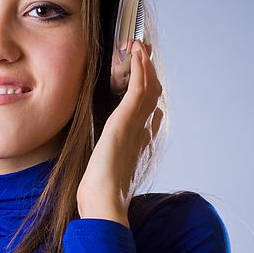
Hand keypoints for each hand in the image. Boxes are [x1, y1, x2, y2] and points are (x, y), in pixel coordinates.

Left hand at [75, 40, 163, 227]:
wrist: (105, 205)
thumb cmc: (101, 197)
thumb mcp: (108, 175)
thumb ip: (114, 162)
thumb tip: (115, 157)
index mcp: (137, 146)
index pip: (149, 116)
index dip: (150, 97)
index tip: (149, 82)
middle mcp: (141, 134)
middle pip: (151, 97)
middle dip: (150, 75)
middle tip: (146, 55)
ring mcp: (136, 126)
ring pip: (148, 89)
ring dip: (146, 66)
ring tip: (141, 47)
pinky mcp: (125, 121)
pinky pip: (138, 89)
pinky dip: (140, 69)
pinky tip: (138, 54)